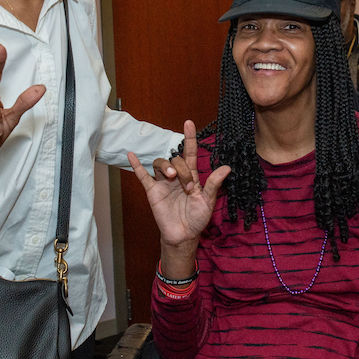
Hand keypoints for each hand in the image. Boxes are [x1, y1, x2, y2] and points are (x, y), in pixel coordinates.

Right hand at [128, 120, 229, 251]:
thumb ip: (214, 184)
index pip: (190, 152)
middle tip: (188, 186)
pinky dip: (136, 165)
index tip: (189, 123)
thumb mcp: (208, 201)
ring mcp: (163, 182)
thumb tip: (227, 168)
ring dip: (166, 166)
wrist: (183, 235)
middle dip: (182, 169)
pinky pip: (142, 175)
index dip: (190, 138)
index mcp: (191, 176)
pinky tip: (131, 155)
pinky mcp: (153, 191)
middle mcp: (176, 176)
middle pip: (176, 160)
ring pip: (160, 163)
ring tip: (171, 178)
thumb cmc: (197, 219)